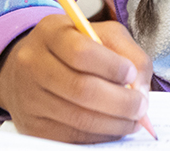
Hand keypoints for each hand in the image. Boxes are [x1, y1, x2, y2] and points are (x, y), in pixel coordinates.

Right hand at [0, 15, 153, 143]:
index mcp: (51, 33)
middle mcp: (33, 64)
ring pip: (78, 118)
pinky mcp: (32, 126)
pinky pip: (72, 136)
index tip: (131, 74)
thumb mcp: (102, 34)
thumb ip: (128, 53)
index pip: (81, 52)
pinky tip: (113, 127)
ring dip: (115, 123)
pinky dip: (100, 135)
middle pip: (81, 89)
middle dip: (121, 102)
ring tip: (133, 119)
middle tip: (141, 106)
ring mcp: (29, 97)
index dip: (112, 67)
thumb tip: (140, 88)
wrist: (28, 69)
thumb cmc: (73, 48)